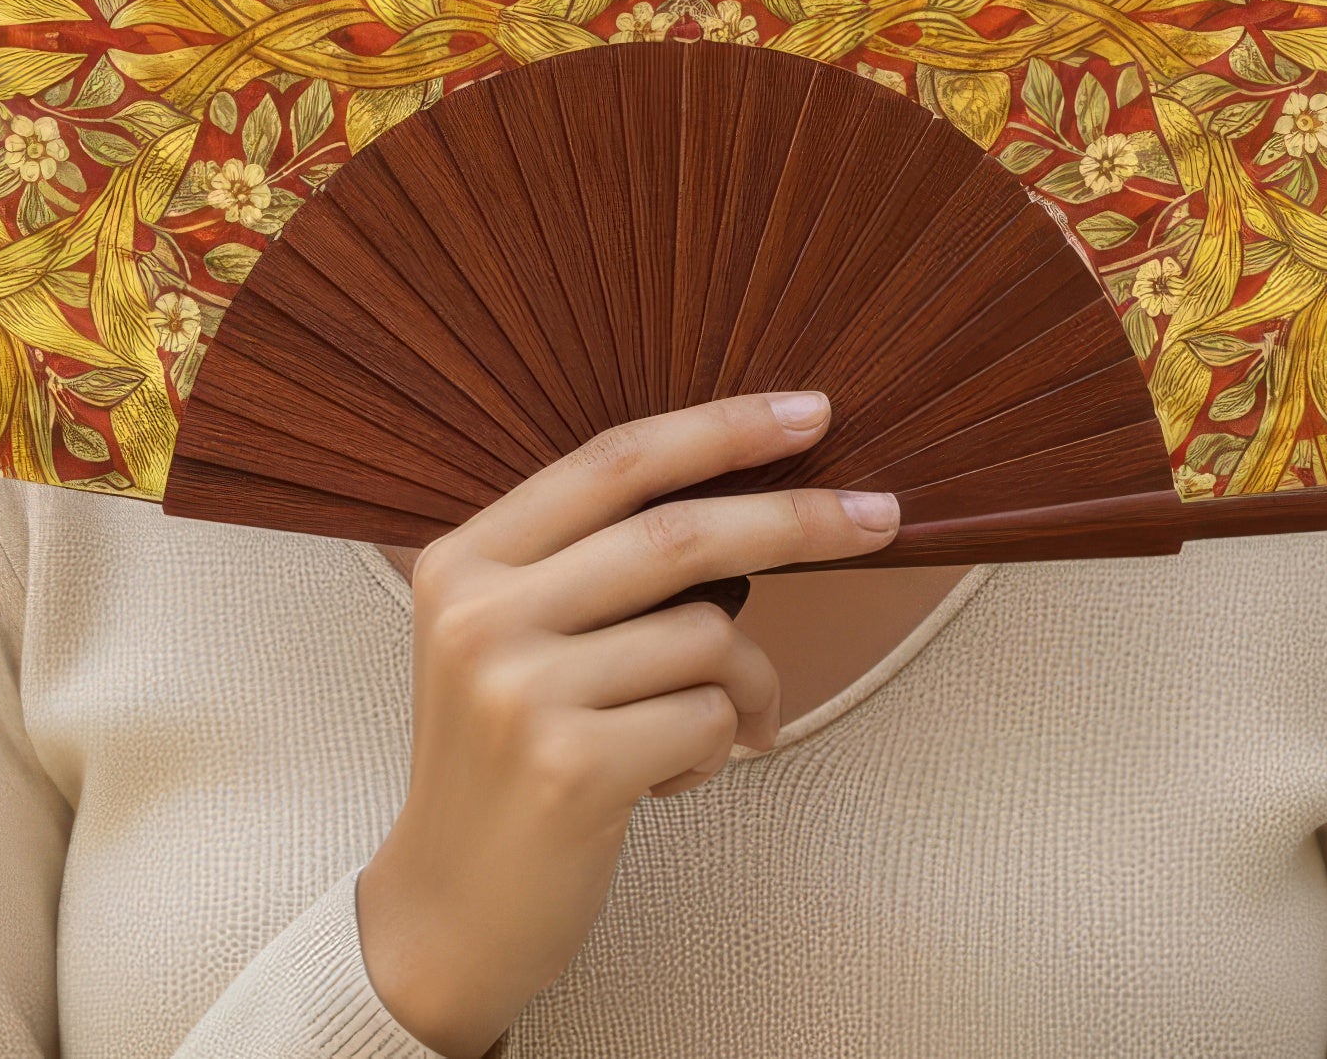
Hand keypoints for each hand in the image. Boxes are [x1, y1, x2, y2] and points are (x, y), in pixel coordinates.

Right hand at [354, 390, 898, 1057]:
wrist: (445, 914)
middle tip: (881, 515)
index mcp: (467, 559)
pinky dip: (719, 746)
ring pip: (707, 636)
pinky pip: (709, 718)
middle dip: (795, 519)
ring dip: (748, 681)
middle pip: (676, 534)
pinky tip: (670, 779)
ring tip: (715, 727)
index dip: (720, 428)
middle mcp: (481, 614)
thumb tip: (755, 500)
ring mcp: (521, 691)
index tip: (809, 412)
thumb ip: (593, 564)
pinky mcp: (569, 768)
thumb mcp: (514, 637)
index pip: (614, 461)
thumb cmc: (510, 759)